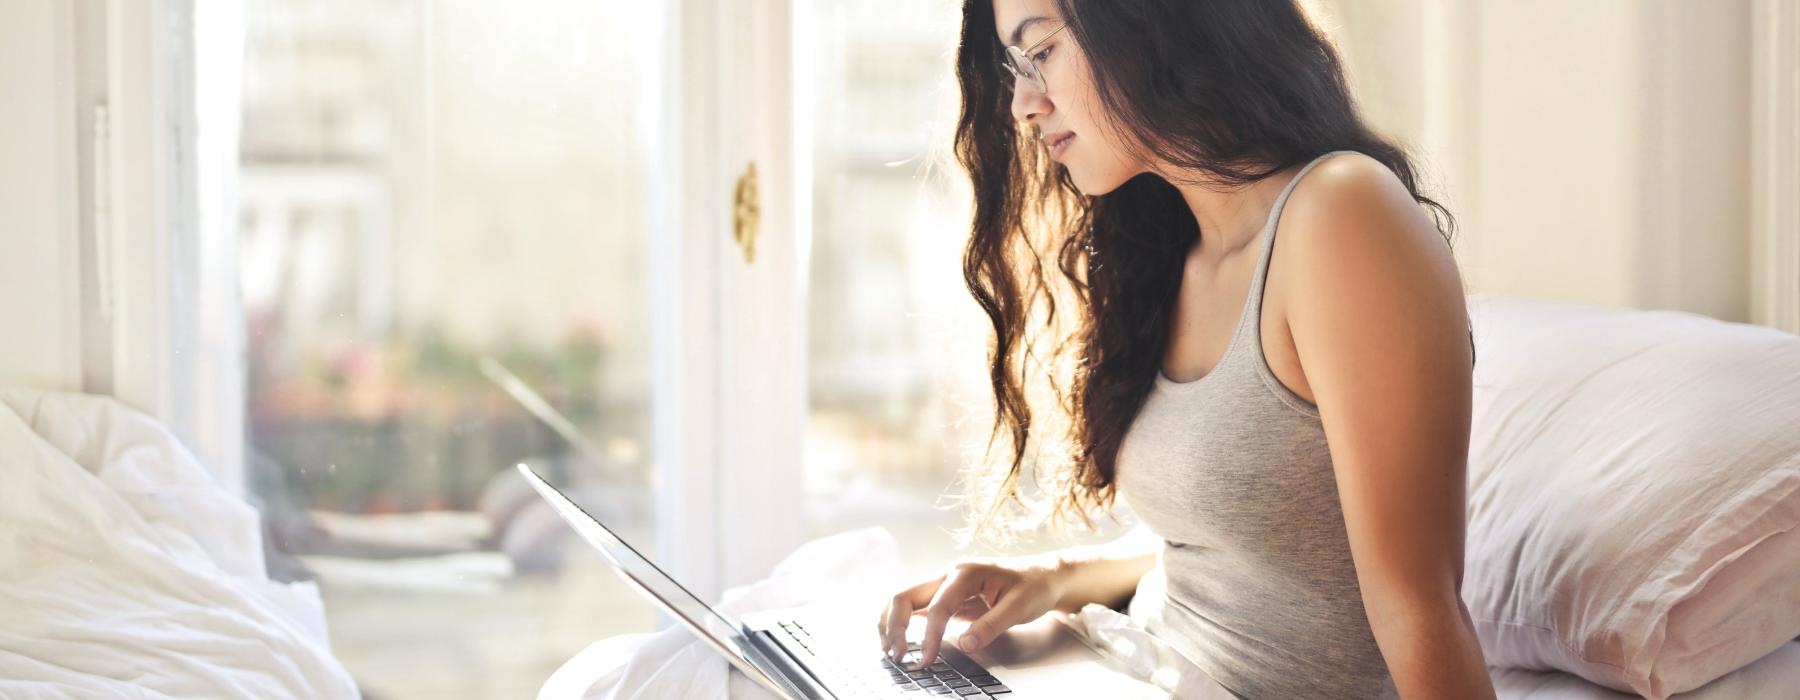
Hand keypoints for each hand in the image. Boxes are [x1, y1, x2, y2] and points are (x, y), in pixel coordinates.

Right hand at [875, 556, 1067, 667]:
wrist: (1044, 575)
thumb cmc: (1034, 586)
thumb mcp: (1019, 608)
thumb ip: (991, 626)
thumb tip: (965, 644)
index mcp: (966, 573)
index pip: (937, 607)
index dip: (928, 636)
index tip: (925, 660)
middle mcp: (949, 575)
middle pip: (906, 595)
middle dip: (894, 625)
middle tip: (896, 655)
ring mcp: (946, 585)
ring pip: (905, 599)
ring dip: (892, 622)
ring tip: (890, 649)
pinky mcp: (948, 596)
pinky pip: (917, 607)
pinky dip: (903, 623)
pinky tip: (902, 640)